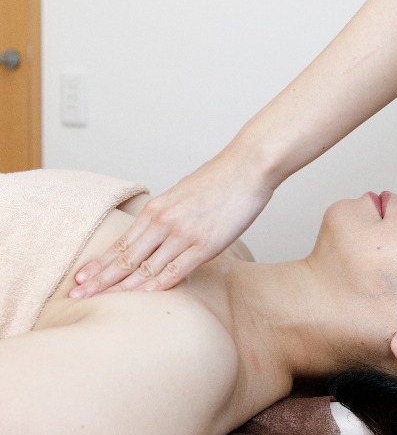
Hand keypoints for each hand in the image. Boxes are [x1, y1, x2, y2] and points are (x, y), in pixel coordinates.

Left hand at [70, 150, 272, 297]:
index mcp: (157, 209)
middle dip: (99, 279)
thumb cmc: (220, 179)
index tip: (80, 278)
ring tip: (100, 302)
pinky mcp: (206, 244)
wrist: (247, 167)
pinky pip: (177, 270)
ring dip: (122, 288)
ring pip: (145, 267)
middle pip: (125, 257)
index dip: (98, 264)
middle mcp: (164, 222)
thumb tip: (160, 230)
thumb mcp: (184, 194)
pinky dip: (158, 286)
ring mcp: (184, 234)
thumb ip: (168, 215)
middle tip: (76, 296)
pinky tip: (144, 298)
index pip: (120, 243)